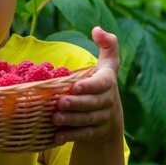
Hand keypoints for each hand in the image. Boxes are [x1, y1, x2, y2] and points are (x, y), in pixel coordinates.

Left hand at [53, 26, 123, 144]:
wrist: (109, 116)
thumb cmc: (101, 83)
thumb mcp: (107, 64)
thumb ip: (107, 45)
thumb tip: (97, 28)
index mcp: (108, 82)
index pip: (103, 83)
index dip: (90, 86)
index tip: (75, 86)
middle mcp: (108, 100)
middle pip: (93, 103)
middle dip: (77, 104)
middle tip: (60, 102)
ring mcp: (103, 118)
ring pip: (88, 120)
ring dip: (72, 120)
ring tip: (55, 117)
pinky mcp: (96, 133)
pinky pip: (84, 135)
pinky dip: (71, 135)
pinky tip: (57, 135)